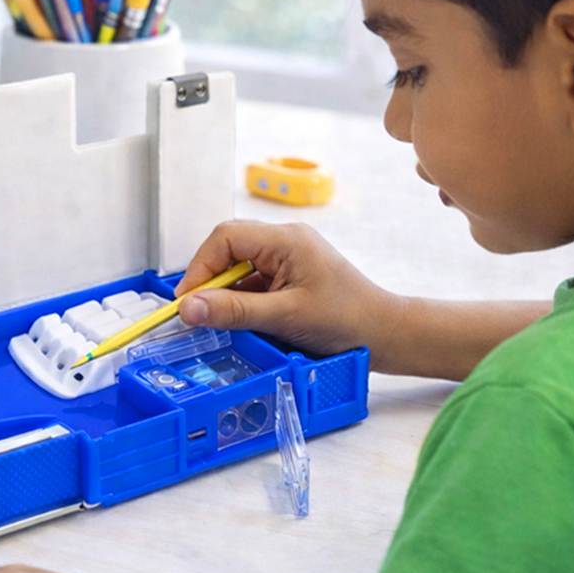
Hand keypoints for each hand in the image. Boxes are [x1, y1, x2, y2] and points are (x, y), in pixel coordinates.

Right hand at [175, 220, 401, 367]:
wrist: (386, 335)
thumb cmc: (347, 321)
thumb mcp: (284, 318)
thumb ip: (233, 312)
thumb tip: (188, 308)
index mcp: (286, 239)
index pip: (225, 238)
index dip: (200, 268)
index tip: (188, 301)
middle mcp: (285, 241)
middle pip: (228, 249)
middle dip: (210, 281)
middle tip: (198, 312)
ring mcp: (288, 258)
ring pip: (238, 268)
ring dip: (227, 295)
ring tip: (224, 322)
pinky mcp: (290, 276)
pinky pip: (253, 283)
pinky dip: (242, 303)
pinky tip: (245, 323)